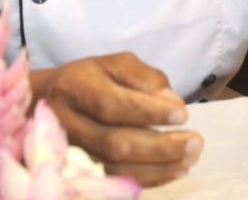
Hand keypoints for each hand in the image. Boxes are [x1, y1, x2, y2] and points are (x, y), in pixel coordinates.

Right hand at [33, 52, 202, 186]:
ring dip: (159, 167)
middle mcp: (65, 122)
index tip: (182, 114)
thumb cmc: (92, 78)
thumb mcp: (116, 64)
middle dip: (159, 146)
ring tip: (191, 157)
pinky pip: (116, 183)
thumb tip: (171, 102)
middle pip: (113, 142)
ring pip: (115, 169)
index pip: (110, 104)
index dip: (147, 112)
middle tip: (196, 142)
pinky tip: (175, 169)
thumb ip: (144, 78)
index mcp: (74, 86)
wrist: (52, 101)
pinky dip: (149, 179)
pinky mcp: (79, 173)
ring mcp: (70, 152)